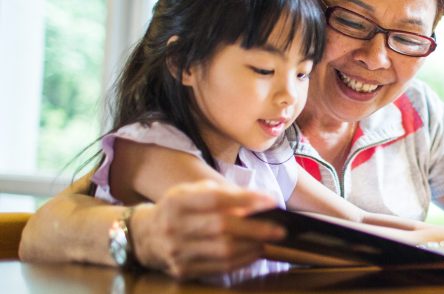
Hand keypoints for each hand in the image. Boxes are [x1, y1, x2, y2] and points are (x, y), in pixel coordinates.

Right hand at [130, 180, 285, 278]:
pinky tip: (254, 252)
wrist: (145, 237)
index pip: (215, 200)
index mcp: (177, 201)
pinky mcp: (183, 270)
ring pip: (223, 251)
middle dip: (256, 228)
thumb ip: (224, 194)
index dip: (245, 199)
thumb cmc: (179, 209)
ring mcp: (177, 252)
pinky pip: (219, 267)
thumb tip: (260, 200)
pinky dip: (242, 260)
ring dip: (252, 246)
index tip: (270, 201)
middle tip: (280, 228)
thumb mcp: (193, 192)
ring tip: (270, 240)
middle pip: (222, 228)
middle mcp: (174, 227)